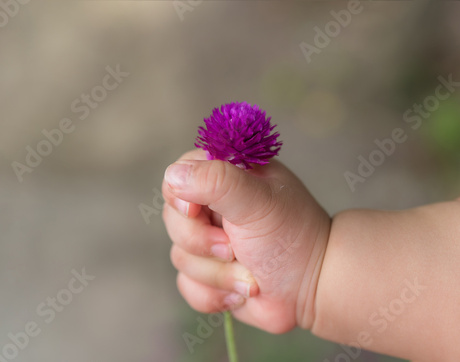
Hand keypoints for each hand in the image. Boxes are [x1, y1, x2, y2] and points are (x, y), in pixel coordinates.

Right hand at [162, 149, 329, 332]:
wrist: (313, 287)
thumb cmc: (291, 236)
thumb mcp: (257, 200)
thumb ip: (216, 180)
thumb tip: (174, 176)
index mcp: (225, 176)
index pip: (178, 175)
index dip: (181, 196)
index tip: (196, 211)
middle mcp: (212, 206)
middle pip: (172, 219)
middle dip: (203, 243)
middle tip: (234, 248)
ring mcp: (208, 241)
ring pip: (180, 256)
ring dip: (218, 273)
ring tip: (250, 274)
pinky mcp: (208, 274)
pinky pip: (187, 285)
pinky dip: (214, 295)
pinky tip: (241, 291)